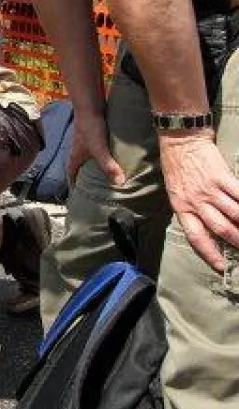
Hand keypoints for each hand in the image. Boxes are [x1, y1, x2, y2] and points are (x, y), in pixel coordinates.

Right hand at [68, 111, 123, 185]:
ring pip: (88, 158)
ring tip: (105, 173)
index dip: (73, 184)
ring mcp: (85, 142)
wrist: (90, 106)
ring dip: (94, 165)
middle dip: (84, 177)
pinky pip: (97, 149)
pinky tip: (112, 156)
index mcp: (75, 156)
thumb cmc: (90, 128)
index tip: (78, 193)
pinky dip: (102, 155)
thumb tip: (120, 183)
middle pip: (79, 166)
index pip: (71, 173)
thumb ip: (108, 165)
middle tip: (94, 187)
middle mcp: (78, 150)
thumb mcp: (100, 149)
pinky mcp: (93, 134)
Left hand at [160, 133, 238, 270]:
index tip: (220, 267)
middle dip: (237, 242)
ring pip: (235, 214)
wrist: (180, 141)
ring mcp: (209, 190)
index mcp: (181, 207)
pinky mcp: (222, 177)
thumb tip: (208, 226)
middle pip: (220, 228)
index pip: (195, 236)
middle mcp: (195, 202)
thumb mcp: (176, 192)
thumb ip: (190, 209)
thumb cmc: (177, 167)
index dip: (209, 253)